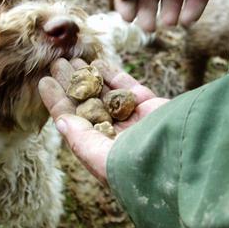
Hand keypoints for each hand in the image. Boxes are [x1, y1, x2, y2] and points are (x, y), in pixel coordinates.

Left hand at [38, 58, 168, 184]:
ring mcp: (134, 120)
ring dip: (89, 76)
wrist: (184, 161)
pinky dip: (113, 75)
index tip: (44, 82)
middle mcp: (116, 136)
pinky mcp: (152, 107)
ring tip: (74, 58)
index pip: (73, 122)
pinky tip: (99, 63)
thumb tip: (61, 121)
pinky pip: (128, 88)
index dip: (58, 102)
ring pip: (106, 94)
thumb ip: (81, 140)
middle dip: (72, 84)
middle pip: (87, 105)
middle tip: (57, 63)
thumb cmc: (138, 169)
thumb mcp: (102, 160)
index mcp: (101, 151)